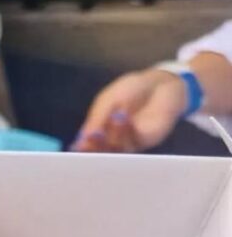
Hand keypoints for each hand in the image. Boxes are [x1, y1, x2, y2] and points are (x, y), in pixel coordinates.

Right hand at [71, 69, 186, 152]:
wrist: (159, 84)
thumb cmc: (132, 90)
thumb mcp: (108, 100)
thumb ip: (96, 118)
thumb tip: (82, 139)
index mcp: (100, 130)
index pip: (87, 145)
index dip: (82, 147)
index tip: (77, 145)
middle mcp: (113, 140)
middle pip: (100, 153)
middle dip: (95, 146)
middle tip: (94, 134)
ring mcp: (130, 142)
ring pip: (116, 150)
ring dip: (113, 135)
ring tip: (116, 114)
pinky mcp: (146, 140)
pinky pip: (133, 142)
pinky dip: (126, 131)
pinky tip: (124, 116)